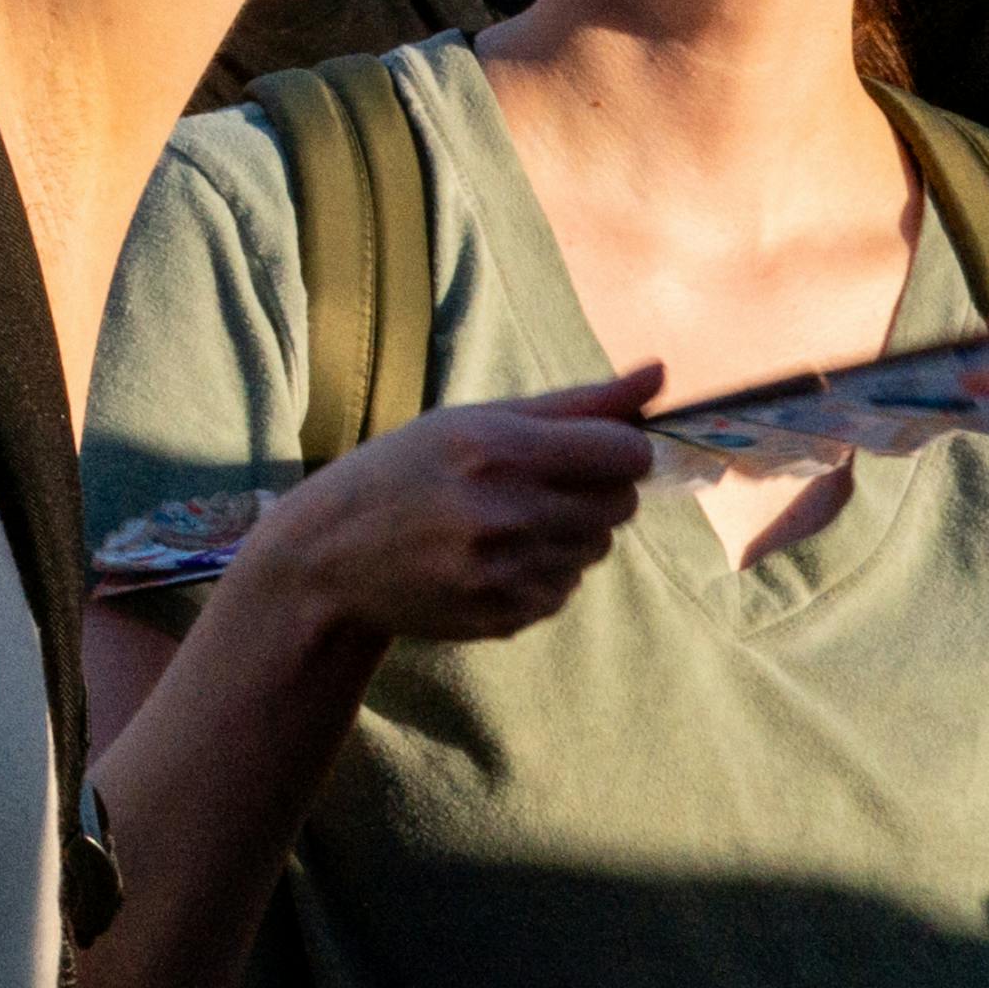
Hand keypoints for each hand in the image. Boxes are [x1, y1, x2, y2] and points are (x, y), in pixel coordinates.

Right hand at [249, 367, 664, 650]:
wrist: (328, 559)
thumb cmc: (403, 472)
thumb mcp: (472, 420)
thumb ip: (575, 402)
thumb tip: (660, 373)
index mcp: (497, 448)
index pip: (627, 454)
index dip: (616, 450)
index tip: (585, 450)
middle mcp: (505, 511)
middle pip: (621, 503)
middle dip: (591, 490)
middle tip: (531, 484)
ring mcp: (506, 571)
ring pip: (596, 547)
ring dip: (566, 533)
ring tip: (500, 522)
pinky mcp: (507, 614)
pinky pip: (565, 587)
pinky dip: (541, 572)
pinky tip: (486, 560)